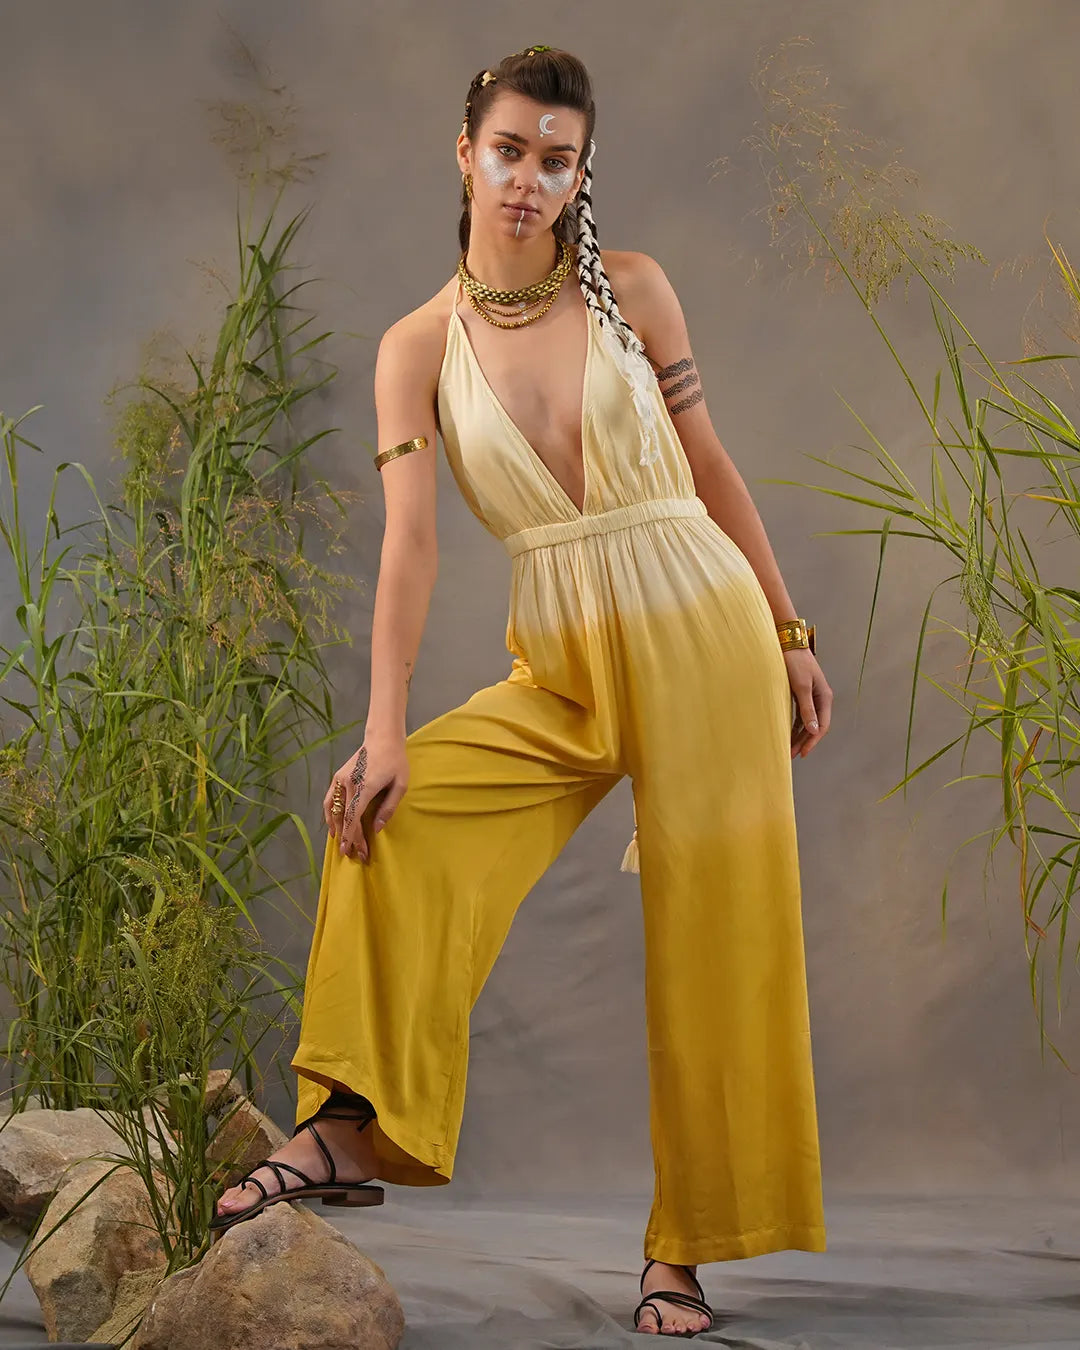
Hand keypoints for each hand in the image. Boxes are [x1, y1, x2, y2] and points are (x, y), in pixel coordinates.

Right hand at [324, 737, 409, 861]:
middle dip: (347, 837)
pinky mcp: (338, 776)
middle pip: (344, 817)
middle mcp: (349, 783)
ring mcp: (341, 779)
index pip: (354, 817)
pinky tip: (333, 825)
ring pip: (333, 809)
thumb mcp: (400, 785)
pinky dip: (329, 813)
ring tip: (339, 843)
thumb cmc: (396, 761)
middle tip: (351, 854)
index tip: (354, 851)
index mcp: (365, 786)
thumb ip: (388, 808)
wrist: (383, 738)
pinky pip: (329, 799)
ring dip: (335, 828)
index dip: (353, 836)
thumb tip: (376, 829)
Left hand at [783, 647, 831, 758]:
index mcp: (825, 697)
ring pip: (807, 722)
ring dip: (799, 735)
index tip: (803, 753)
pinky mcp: (801, 694)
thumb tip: (814, 730)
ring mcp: (811, 697)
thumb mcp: (801, 687)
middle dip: (805, 741)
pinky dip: (794, 726)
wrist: (787, 644)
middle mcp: (820, 699)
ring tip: (789, 749)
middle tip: (792, 755)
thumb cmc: (795, 663)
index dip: (813, 741)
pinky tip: (788, 734)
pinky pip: (800, 715)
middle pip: (815, 726)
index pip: (822, 725)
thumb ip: (807, 709)